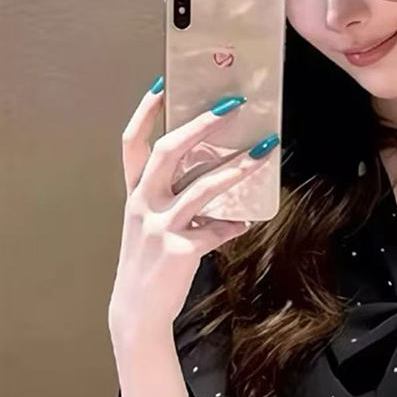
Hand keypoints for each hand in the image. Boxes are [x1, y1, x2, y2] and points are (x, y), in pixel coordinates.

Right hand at [108, 83, 278, 339]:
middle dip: (200, 125)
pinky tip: (245, 224)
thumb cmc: (150, 267)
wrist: (137, 311)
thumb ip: (183, 212)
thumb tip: (228, 208)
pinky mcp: (179, 250)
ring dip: (236, 168)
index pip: (133, 144)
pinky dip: (233, 227)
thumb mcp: (154, 231)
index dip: (146, 113)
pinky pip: (217, 231)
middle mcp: (142, 204)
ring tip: (262, 154)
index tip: (163, 85)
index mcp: (134, 195)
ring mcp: (159, 226)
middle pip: (168, 151)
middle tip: (231, 108)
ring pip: (202, 187)